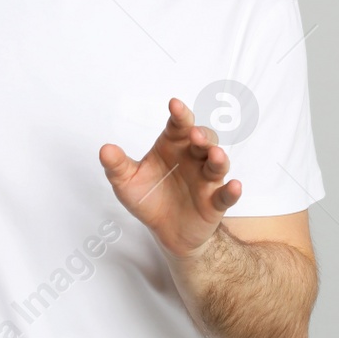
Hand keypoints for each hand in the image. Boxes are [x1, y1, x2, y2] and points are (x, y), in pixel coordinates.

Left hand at [99, 98, 241, 260]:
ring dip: (218, 157)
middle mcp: (192, 159)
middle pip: (203, 140)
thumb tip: (105, 149)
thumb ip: (117, 166)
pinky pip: (226, 195)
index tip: (174, 105)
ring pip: (217, 164)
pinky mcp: (214, 202)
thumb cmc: (150, 199)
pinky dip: (232, 191)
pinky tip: (234, 186)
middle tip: (194, 134)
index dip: (179, 114)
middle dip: (201, 135)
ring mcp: (206, 179)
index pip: (178, 126)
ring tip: (214, 154)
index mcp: (172, 147)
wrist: (166, 232)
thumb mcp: (127, 183)